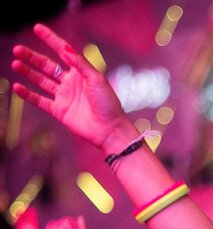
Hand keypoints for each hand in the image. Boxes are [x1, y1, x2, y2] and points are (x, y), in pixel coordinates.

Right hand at [12, 24, 128, 150]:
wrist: (110, 130)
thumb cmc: (108, 104)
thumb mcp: (96, 79)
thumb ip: (80, 64)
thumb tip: (66, 48)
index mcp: (81, 73)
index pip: (63, 52)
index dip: (51, 40)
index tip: (38, 28)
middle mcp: (71, 83)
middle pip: (47, 66)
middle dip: (32, 57)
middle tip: (18, 50)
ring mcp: (64, 97)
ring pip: (41, 81)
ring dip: (28, 72)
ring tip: (15, 64)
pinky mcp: (59, 111)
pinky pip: (40, 101)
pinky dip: (28, 94)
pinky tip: (17, 87)